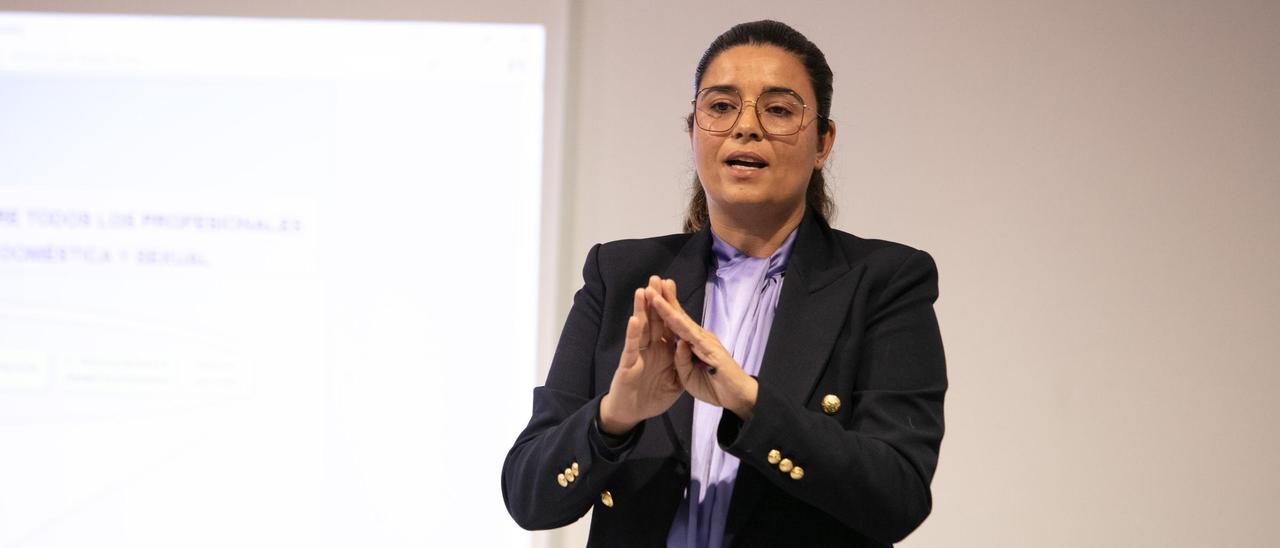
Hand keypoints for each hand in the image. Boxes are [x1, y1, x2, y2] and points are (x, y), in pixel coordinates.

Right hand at [598, 276, 682, 434]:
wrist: (633, 414)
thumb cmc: (652, 397)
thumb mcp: (677, 383)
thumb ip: (683, 365)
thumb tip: (687, 346)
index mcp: (663, 350)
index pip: (668, 323)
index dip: (670, 306)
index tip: (671, 286)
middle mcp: (650, 347)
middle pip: (654, 319)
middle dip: (655, 299)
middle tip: (656, 278)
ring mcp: (638, 354)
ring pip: (640, 328)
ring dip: (642, 309)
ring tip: (642, 291)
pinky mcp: (628, 364)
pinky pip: (632, 347)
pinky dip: (633, 334)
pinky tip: (635, 319)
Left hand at [645, 279, 758, 419]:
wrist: (737, 397)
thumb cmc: (714, 386)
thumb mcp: (688, 376)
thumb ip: (681, 360)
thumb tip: (678, 344)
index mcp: (692, 343)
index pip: (675, 323)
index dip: (664, 308)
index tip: (651, 293)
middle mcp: (698, 337)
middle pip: (677, 315)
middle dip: (664, 297)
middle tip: (652, 280)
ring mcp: (703, 340)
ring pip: (680, 320)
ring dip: (665, 304)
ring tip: (652, 290)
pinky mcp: (708, 348)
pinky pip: (689, 333)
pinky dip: (677, 322)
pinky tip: (667, 311)